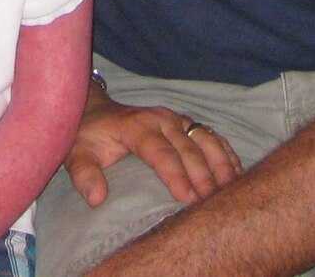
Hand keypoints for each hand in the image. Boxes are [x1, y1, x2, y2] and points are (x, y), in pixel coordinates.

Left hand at [66, 98, 242, 207]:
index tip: (187, 198)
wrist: (96, 111)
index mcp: (137, 125)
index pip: (160, 151)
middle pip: (189, 147)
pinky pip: (211, 136)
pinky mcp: (186, 123)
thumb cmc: (88, 137)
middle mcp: (161, 118)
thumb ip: (84, 175)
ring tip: (231, 190)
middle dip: (203, 175)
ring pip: (206, 139)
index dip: (175, 174)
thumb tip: (96, 198)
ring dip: (221, 163)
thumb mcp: (77, 154)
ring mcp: (177, 119)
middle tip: (212, 203)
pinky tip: (237, 174)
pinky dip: (226, 154)